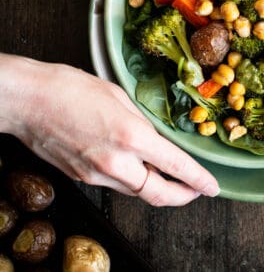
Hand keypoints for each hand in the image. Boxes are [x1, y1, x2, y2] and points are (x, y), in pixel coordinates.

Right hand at [0, 54, 218, 205]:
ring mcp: (96, 174)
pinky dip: (132, 180)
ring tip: (170, 177)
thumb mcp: (119, 96)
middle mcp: (116, 162)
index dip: (198, 179)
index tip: (212, 186)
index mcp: (131, 136)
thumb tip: (156, 138)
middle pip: (158, 194)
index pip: (176, 166)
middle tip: (196, 191)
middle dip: (183, 196)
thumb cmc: (71, 89)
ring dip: (158, 188)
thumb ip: (142, 122)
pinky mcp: (82, 178)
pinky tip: (136, 167)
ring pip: (137, 192)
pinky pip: (116, 185)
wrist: (29, 101)